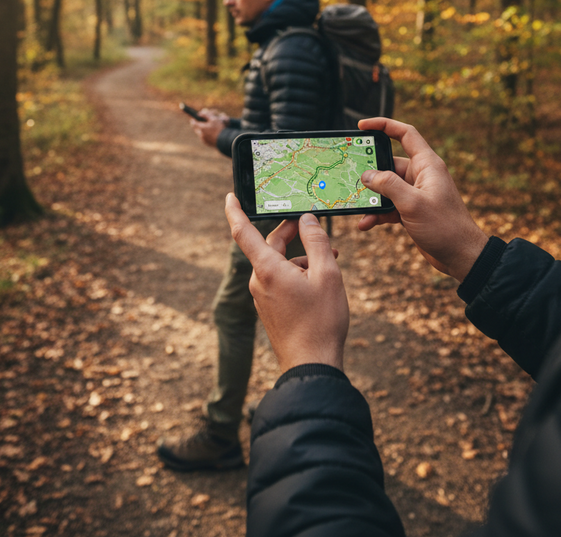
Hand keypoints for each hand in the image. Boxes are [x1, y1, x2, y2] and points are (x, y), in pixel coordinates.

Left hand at [191, 108, 226, 147]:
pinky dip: (206, 135)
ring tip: (207, 128)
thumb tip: (199, 114)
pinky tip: (211, 133)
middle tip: (199, 123)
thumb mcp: (213, 119)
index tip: (193, 118)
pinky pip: (205, 138)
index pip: (193, 123)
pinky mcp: (208, 144)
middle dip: (197, 126)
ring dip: (202, 131)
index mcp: (201, 128)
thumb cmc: (219, 128)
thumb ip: (206, 115)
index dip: (193, 120)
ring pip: (201, 134)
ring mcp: (204, 140)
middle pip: (196, 129)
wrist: (225, 141)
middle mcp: (201, 135)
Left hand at [225, 194, 348, 372]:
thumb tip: (308, 220)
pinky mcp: (270, 308)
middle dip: (291, 234)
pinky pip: (279, 280)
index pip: (242, 231)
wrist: (311, 365)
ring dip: (301, 257)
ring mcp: (262, 296)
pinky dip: (297, 273)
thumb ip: (317, 242)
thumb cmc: (321, 321)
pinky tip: (319, 280)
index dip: (234, 211)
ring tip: (329, 260)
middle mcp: (259, 280)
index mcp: (266, 269)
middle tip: (312, 225)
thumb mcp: (327, 275)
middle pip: (269, 246)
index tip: (230, 196)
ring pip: (278, 264)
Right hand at [357, 118, 488, 281]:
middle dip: (369, 170)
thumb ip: (388, 185)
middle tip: (348, 173)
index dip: (384, 125)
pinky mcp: (411, 210)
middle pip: (388, 163)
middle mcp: (421, 175)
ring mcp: (415, 193)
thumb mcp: (413, 203)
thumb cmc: (445, 227)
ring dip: (370, 197)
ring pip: (385, 187)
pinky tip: (365, 223)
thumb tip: (366, 175)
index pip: (405, 134)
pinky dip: (376, 213)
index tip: (362, 126)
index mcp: (427, 165)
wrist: (461, 257)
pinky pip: (388, 205)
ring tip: (355, 204)